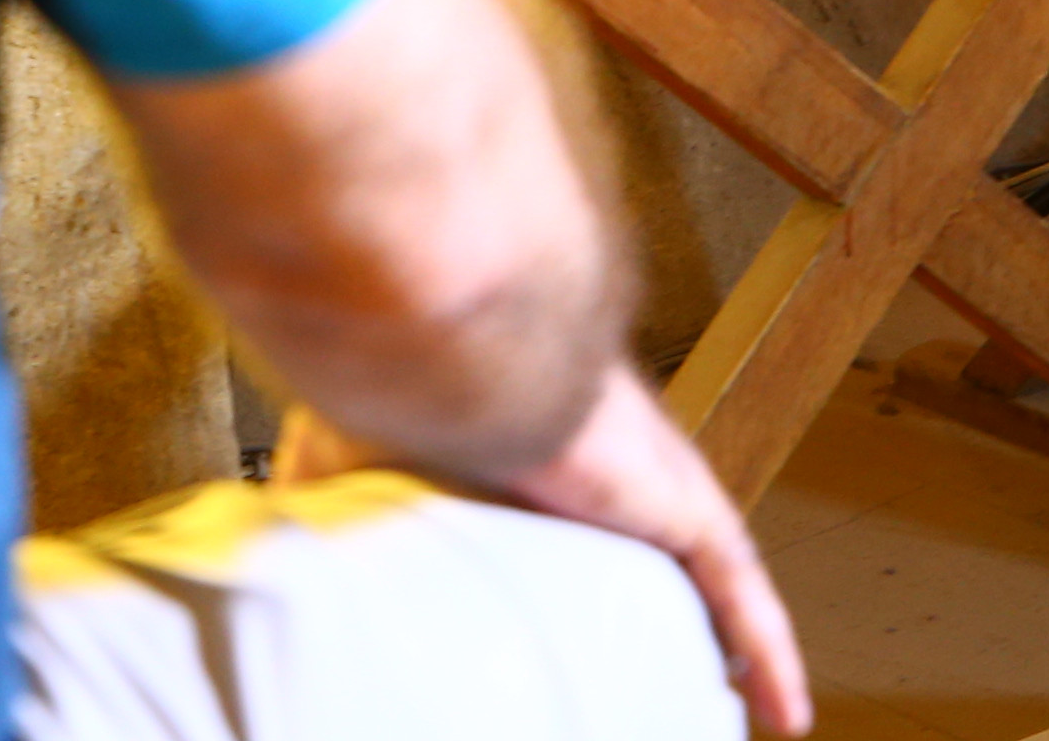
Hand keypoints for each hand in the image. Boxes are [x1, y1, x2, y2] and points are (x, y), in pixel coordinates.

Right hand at [288, 370, 813, 731]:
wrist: (445, 343)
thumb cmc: (388, 381)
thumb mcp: (343, 458)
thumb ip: (324, 498)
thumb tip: (266, 544)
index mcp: (523, 444)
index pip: (568, 511)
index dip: (578, 558)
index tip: (573, 609)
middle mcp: (598, 456)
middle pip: (646, 542)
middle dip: (662, 597)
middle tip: (675, 673)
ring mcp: (647, 479)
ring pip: (703, 572)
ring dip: (724, 633)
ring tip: (737, 702)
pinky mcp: (681, 503)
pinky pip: (739, 589)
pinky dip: (765, 647)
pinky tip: (782, 709)